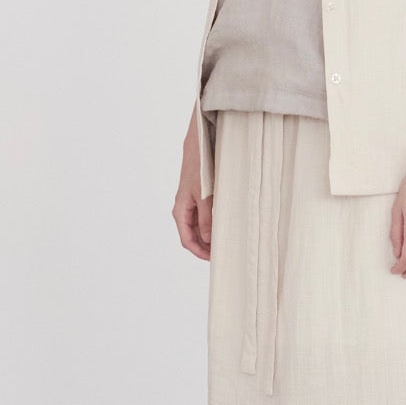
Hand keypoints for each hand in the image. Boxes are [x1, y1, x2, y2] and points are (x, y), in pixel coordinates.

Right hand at [173, 135, 212, 260]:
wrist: (199, 145)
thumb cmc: (199, 168)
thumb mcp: (204, 196)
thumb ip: (206, 219)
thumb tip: (209, 240)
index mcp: (180, 211)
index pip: (187, 240)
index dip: (199, 252)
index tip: (213, 259)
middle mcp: (184, 208)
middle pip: (192, 235)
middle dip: (205, 246)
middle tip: (222, 253)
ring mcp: (191, 201)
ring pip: (199, 225)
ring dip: (209, 235)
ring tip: (224, 241)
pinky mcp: (199, 194)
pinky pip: (204, 214)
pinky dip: (212, 222)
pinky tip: (224, 224)